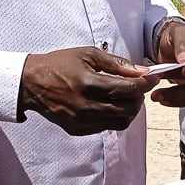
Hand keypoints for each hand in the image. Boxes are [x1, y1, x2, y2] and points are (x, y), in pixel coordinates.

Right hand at [19, 46, 151, 135]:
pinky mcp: (77, 130)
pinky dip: (115, 117)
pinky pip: (106, 127)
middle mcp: (85, 106)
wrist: (32, 84)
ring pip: (120, 122)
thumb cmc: (60, 64)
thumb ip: (116, 63)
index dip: (144, 84)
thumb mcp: (88, 54)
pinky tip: (111, 105)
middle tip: (139, 87)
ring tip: (127, 97)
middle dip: (139, 98)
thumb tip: (141, 71)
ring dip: (130, 110)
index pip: (127, 89)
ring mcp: (81, 121)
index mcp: (87, 83)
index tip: (152, 77)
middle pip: (127, 109)